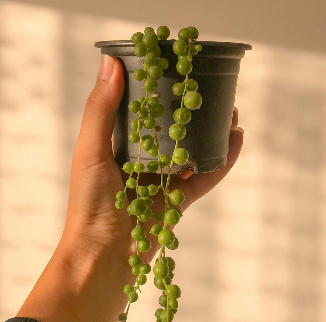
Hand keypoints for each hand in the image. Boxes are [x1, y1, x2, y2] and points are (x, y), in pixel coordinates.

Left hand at [61, 53, 243, 266]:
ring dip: (212, 134)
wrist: (103, 256)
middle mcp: (141, 162)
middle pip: (173, 131)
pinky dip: (221, 161)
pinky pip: (204, 178)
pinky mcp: (178, 202)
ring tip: (232, 115)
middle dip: (193, 112)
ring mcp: (162, 182)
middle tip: (215, 94)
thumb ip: (101, 110)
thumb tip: (110, 61)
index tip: (179, 71)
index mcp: (118, 147)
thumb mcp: (91, 151)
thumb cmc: (89, 204)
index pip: (143, 112)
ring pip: (192, 153)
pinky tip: (236, 142)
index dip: (160, 92)